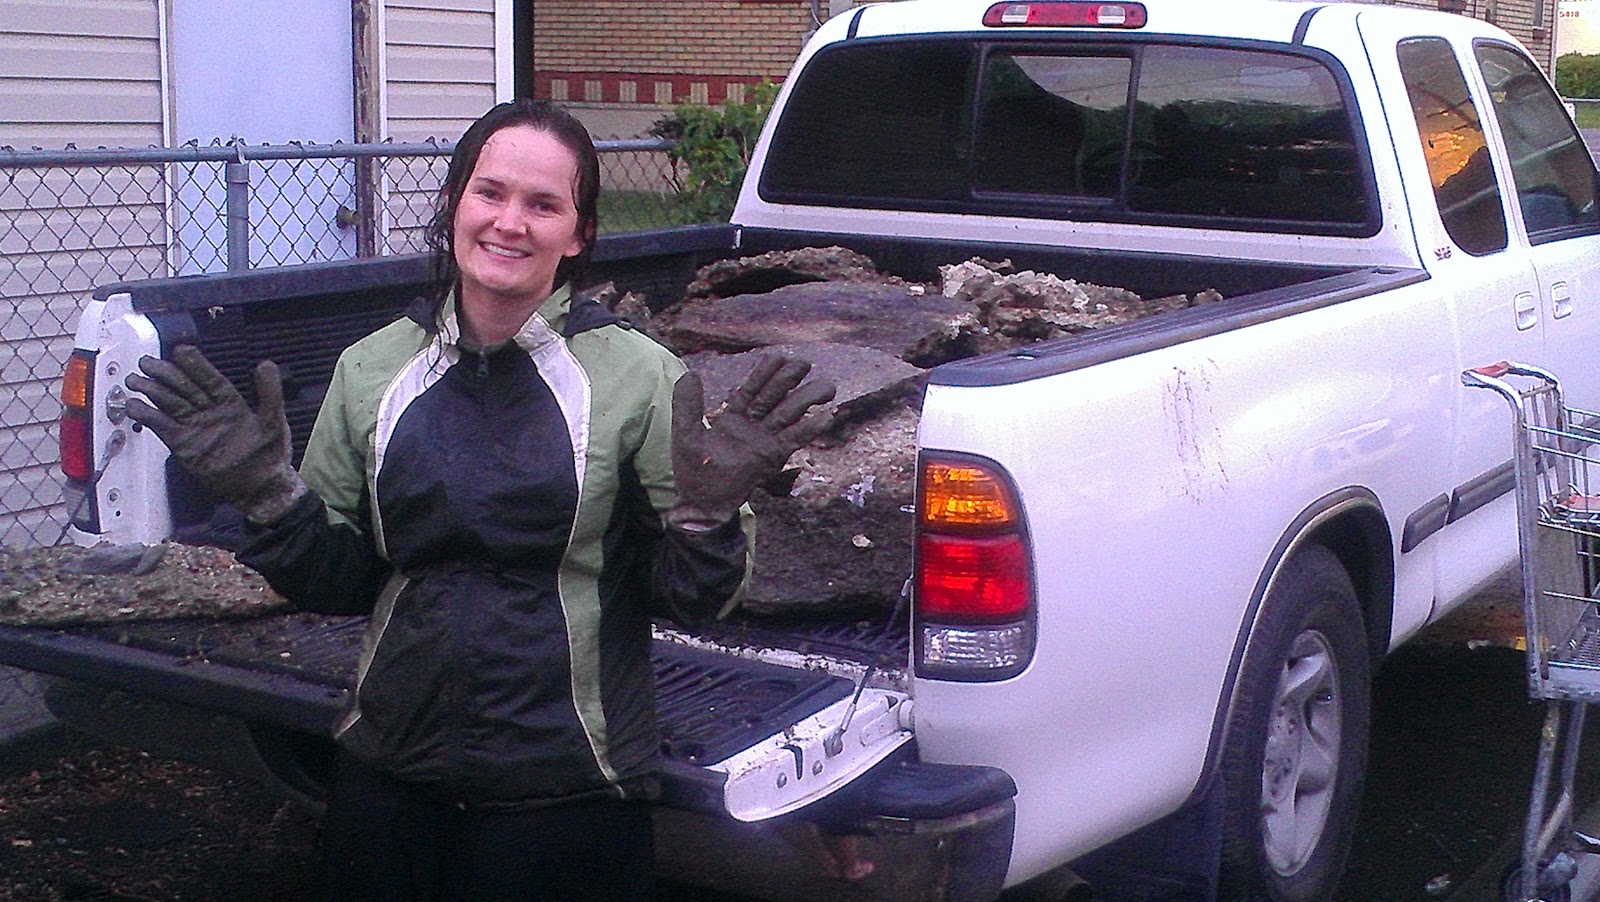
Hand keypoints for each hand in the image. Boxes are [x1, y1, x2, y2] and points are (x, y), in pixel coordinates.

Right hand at [125, 345, 305, 524]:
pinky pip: (162, 426)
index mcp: (231, 402)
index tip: (181, 351)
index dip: (196, 365)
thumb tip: (266, 365)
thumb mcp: (273, 421)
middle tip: (147, 362)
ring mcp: (194, 426)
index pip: (210, 379)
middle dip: (165, 374)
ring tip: (135, 380)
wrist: (258, 486)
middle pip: (184, 387)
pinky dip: (147, 416)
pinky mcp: (182, 443)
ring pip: (169, 403)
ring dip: (152, 391)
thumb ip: (270, 393)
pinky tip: (134, 406)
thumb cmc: (269, 454)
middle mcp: (209, 411)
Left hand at [670, 355, 835, 527]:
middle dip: (789, 379)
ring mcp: (764, 440)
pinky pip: (794, 438)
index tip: (778, 356)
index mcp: (733, 416)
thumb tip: (691, 374)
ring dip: (808, 399)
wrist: (702, 502)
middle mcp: (752, 425)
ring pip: (789, 413)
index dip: (764, 372)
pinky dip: (810, 428)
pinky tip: (827, 417)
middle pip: (775, 396)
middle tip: (805, 363)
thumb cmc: (693, 470)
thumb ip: (687, 404)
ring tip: (828, 387)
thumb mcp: (685, 433)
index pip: (752, 388)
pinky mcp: (772, 456)